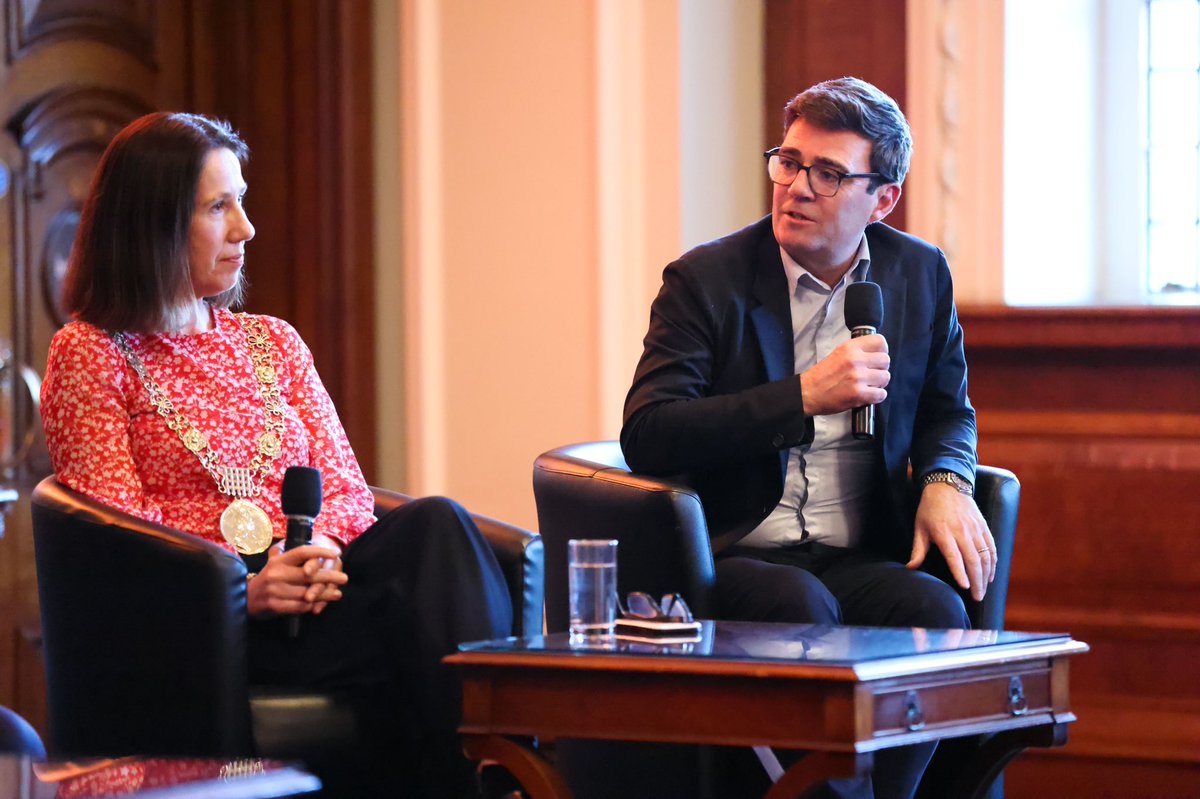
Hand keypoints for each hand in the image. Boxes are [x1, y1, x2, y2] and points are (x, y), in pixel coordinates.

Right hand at [246, 536, 346, 618]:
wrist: (244, 598)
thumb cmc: (267, 579)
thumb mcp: (275, 563)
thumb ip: (292, 558)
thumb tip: (317, 551)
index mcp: (279, 560)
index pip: (302, 552)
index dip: (320, 552)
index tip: (335, 554)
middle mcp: (276, 573)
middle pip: (309, 575)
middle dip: (329, 576)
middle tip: (344, 578)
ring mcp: (275, 590)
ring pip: (307, 593)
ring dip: (324, 594)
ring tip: (337, 594)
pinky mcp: (274, 605)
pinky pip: (299, 606)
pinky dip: (311, 606)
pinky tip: (320, 604)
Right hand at [799, 334, 889, 415]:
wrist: (807, 393)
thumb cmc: (821, 376)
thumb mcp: (838, 354)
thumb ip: (856, 351)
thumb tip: (875, 353)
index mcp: (849, 348)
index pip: (880, 341)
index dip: (882, 350)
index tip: (877, 357)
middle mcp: (855, 360)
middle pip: (885, 360)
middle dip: (881, 368)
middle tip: (872, 374)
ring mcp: (857, 377)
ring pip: (885, 377)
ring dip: (879, 383)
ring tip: (868, 385)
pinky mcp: (858, 394)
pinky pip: (881, 394)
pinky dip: (877, 396)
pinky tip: (868, 395)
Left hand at [907, 483, 994, 600]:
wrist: (947, 485)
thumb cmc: (929, 509)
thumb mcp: (920, 528)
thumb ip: (918, 550)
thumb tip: (910, 568)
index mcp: (944, 532)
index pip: (954, 556)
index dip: (960, 572)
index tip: (965, 587)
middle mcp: (962, 531)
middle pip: (973, 559)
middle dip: (977, 581)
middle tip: (977, 597)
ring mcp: (975, 528)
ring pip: (985, 555)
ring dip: (986, 575)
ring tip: (983, 590)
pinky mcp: (983, 526)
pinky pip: (991, 547)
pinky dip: (993, 563)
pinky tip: (990, 575)